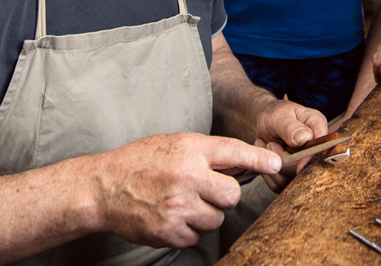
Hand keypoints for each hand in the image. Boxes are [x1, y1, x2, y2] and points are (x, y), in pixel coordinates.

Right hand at [90, 132, 281, 248]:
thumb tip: (244, 163)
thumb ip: (208, 152)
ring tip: (180, 202)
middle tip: (203, 190)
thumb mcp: (175, 144)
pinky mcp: (169, 231)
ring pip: (215, 218)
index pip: (234, 152)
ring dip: (204, 214)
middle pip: (232, 194)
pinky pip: (195, 236)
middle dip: (223, 195)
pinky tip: (170, 216)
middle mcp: (186, 176)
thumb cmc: (141, 162)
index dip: (259, 160)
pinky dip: (187, 230)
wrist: (104, 187)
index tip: (276, 165)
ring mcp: (178, 206)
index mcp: (189, 149)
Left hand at [252, 99, 327, 191]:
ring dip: (275, 166)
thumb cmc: (274, 114)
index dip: (309, 159)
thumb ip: (291, 127)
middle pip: (307, 168)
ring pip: (292, 180)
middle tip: (271, 144)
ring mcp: (304, 163)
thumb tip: (305, 139)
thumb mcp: (280, 115)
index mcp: (318, 128)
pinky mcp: (292, 175)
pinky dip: (269, 175)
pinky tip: (265, 156)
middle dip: (285, 160)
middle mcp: (315, 148)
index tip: (295, 162)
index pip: (322, 149)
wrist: (263, 122)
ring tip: (268, 146)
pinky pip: (281, 185)